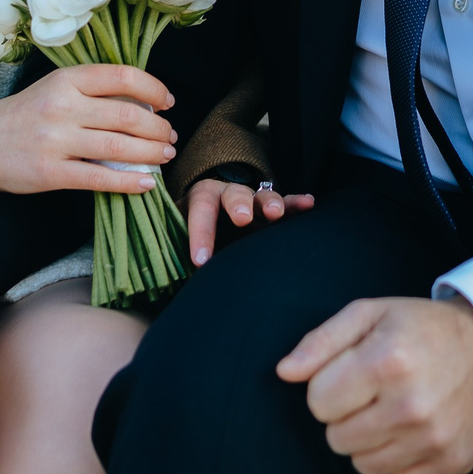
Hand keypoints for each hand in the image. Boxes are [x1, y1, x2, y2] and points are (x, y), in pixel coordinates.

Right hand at [0, 63, 175, 194]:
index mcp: (66, 79)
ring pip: (119, 146)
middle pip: (127, 115)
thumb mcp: (54, 89)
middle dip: (158, 128)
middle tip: (170, 136)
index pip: (122, 77)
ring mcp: (55, 140)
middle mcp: (62, 106)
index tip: (167, 103)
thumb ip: (92, 92)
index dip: (153, 89)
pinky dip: (129, 181)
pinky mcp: (50, 173)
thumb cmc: (24, 115)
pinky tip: (146, 183)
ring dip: (151, 153)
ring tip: (165, 156)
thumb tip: (144, 105)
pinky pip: (100, 177)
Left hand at [185, 178, 315, 265]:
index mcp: (201, 199)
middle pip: (234, 193)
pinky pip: (287, 205)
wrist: (208, 234)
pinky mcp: (272, 212)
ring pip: (263, 197)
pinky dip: (296, 204)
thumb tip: (164, 279)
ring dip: (270, 203)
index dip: (200, 233)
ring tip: (276, 213)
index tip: (200, 260)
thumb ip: (177, 251)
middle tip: (242, 218)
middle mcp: (228, 195)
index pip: (200, 209)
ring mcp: (253, 202)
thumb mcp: (179, 241)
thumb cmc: (192, 241)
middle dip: (238, 204)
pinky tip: (309, 203)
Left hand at [275, 297, 472, 473]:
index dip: (328, 386)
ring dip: (370, 439)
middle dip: (346, 414)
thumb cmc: (424, 327)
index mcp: (387, 362)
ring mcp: (434, 440)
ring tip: (394, 407)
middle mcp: (412, 406)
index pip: (317, 403)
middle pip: (336, 439)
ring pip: (363, 464)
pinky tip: (415, 427)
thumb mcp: (372, 313)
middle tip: (374, 390)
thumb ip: (321, 341)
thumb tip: (285, 372)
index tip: (352, 372)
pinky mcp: (452, 463)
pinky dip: (399, 457)